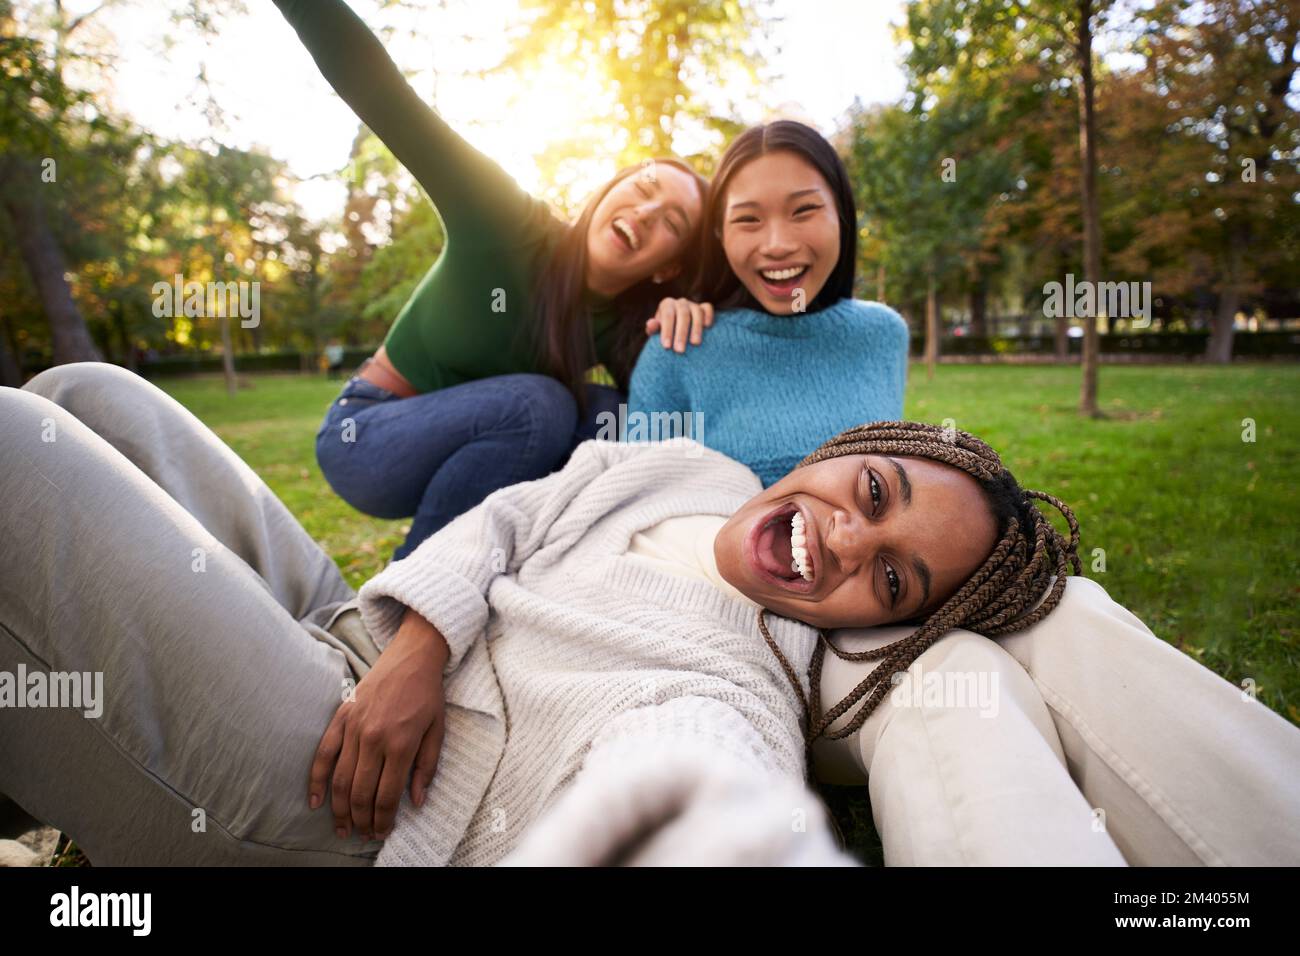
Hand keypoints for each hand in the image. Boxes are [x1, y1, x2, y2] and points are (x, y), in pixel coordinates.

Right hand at [308, 608, 448, 841]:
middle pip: (361, 793)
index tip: (383, 833)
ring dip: (340, 809)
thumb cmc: (428, 695)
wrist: (412, 657)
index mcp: (401, 744)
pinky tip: (314, 802)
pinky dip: (316, 780)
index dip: (383, 820)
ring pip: (340, 779)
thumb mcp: (438, 731)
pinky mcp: (341, 717)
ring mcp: (354, 727)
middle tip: (364, 835)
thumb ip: (426, 768)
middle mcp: (374, 738)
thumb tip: (416, 802)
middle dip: (362, 820)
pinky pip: (323, 753)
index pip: (386, 795)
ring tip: (343, 828)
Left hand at [645, 297, 712, 352]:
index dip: (667, 331)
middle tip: (679, 350)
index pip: (667, 316)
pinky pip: (708, 308)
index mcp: (667, 305)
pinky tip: (707, 327)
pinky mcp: (704, 308)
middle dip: (681, 333)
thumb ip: (653, 329)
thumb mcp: (656, 332)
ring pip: (697, 312)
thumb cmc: (665, 332)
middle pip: (683, 315)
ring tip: (695, 343)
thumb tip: (651, 324)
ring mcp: (693, 304)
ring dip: (696, 328)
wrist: (677, 331)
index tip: (666, 346)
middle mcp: (681, 302)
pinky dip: (708, 316)